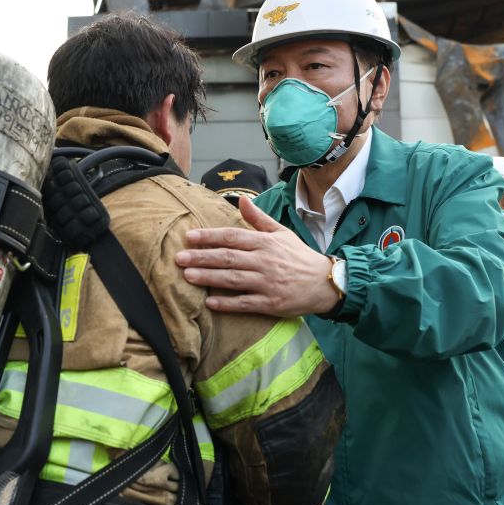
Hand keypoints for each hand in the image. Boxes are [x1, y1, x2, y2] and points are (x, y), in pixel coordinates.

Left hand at [175, 196, 337, 316]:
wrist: (324, 282)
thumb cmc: (299, 256)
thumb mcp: (281, 233)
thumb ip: (258, 218)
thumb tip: (241, 200)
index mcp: (265, 243)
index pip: (232, 237)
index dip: (209, 236)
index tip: (189, 237)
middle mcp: (264, 261)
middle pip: (227, 257)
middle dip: (201, 257)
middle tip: (178, 258)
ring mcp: (267, 283)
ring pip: (232, 279)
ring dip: (208, 278)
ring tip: (187, 276)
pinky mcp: (270, 303)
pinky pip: (245, 303)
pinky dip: (227, 303)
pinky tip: (210, 302)